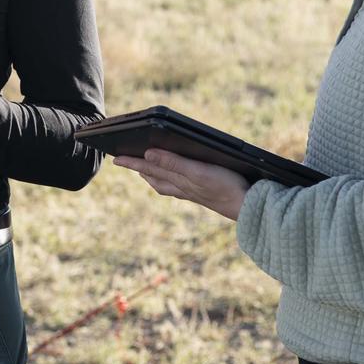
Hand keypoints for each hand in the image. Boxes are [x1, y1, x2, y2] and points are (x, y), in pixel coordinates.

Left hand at [113, 149, 248, 220]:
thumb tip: (147, 155)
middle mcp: (181, 187)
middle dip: (139, 167)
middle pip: (153, 176)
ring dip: (152, 175)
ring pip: (165, 183)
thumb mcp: (196, 172)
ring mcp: (191, 191)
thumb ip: (172, 163)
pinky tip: (174, 183)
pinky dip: (169, 182)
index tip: (116, 158)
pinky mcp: (202, 193)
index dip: (132, 162)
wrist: (247, 207)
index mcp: (178, 180)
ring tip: (144, 170)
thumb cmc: (224, 187)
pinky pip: (178, 187)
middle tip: (124, 162)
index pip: (149, 168)